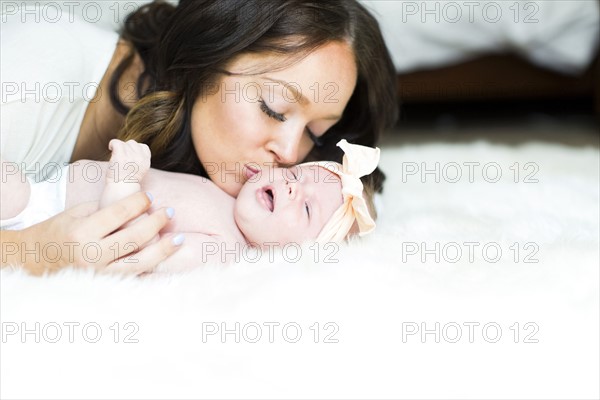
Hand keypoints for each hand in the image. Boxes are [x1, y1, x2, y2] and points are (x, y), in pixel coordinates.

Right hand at [1, 191, 182, 274]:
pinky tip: (167, 257)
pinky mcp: (103, 284)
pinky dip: (152, 267)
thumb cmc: (58, 231)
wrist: (34, 261)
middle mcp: (90, 255)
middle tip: (170, 212)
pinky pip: (133, 276)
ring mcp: (98, 273)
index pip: (117, 214)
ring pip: (138, 262)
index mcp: (81, 233)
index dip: (138, 203)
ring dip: (163, 249)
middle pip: (133, 238)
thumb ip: (106, 210)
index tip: (150, 197)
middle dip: (156, 223)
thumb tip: (138, 205)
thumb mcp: (76, 213)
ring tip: (179, 238)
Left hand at [106, 139, 150, 183]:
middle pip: (133, 143)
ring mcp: (130, 156)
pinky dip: (112, 144)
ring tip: (115, 155)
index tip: (129, 155)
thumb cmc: (127, 182)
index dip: (135, 149)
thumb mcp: (139, 170)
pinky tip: (111, 149)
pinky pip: (116, 142)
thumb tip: (131, 151)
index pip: (143, 147)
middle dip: (126, 148)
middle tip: (121, 157)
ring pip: (125, 143)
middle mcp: (140, 158)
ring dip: (119, 147)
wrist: (121, 189)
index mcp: (146, 162)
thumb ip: (139, 160)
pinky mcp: (120, 156)